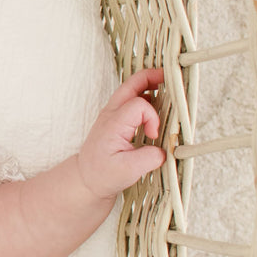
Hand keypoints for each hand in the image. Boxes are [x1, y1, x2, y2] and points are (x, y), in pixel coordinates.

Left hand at [77, 67, 164, 199]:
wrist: (85, 179)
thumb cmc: (102, 175)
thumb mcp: (129, 171)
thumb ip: (150, 157)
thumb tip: (163, 150)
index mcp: (113, 124)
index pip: (140, 105)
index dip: (153, 117)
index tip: (153, 135)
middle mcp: (110, 114)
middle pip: (132, 83)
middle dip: (153, 77)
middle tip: (171, 78)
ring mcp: (110, 114)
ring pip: (130, 88)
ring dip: (149, 85)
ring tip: (166, 88)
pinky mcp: (114, 119)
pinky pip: (130, 99)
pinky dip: (144, 96)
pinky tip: (155, 103)